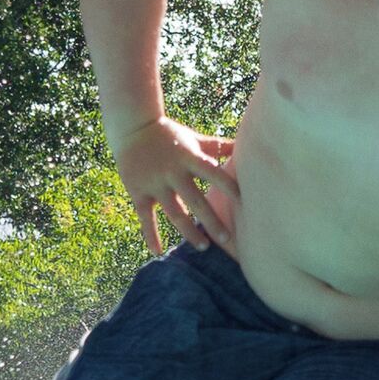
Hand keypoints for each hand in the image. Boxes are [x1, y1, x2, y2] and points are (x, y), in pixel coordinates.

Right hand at [116, 117, 240, 252]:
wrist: (132, 128)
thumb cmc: (169, 135)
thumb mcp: (194, 138)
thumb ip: (218, 146)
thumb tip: (246, 145)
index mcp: (189, 157)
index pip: (213, 174)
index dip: (228, 187)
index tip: (245, 204)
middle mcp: (173, 172)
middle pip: (196, 201)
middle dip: (212, 222)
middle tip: (227, 241)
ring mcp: (155, 183)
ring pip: (175, 213)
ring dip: (189, 232)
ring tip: (203, 246)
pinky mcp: (138, 192)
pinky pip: (145, 218)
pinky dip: (151, 235)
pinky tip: (158, 252)